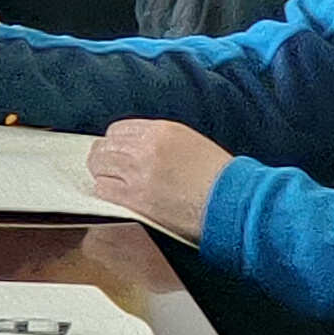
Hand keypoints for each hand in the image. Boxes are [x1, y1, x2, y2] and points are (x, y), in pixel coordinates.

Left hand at [88, 119, 234, 240]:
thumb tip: (131, 148)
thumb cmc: (220, 178)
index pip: (116, 131)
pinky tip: (121, 200)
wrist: (235, 203)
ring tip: (119, 187)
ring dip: (105, 177)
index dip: (115, 145)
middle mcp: (146, 148)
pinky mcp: (136, 199)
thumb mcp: (191, 144)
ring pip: (99, 169)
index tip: (119, 155)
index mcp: (161, 131)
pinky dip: (108, 195)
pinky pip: (104, 191)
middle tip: (112, 173)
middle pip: (103, 148)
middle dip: (105, 160)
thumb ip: (159, 142)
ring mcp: (138, 174)